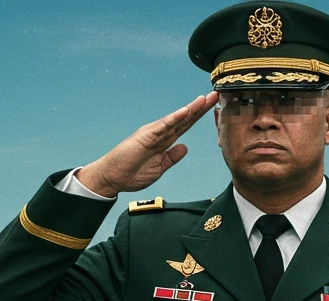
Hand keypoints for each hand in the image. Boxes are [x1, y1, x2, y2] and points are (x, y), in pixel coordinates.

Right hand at [75, 93, 218, 198]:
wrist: (112, 178)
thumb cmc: (131, 173)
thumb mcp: (159, 168)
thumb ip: (172, 157)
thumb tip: (185, 147)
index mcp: (163, 142)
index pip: (185, 126)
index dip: (199, 116)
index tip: (213, 107)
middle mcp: (160, 134)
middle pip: (184, 119)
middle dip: (200, 108)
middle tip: (216, 94)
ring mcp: (153, 134)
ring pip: (175, 119)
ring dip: (190, 109)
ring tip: (205, 99)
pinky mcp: (145, 137)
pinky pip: (162, 126)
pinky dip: (174, 118)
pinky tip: (185, 111)